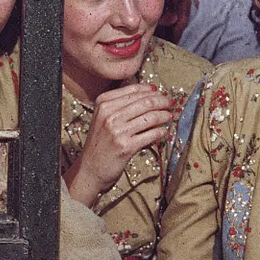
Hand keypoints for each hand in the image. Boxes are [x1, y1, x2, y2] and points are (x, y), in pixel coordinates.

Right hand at [68, 82, 178, 204]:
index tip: (159, 92)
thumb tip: (148, 93)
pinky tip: (164, 132)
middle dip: (161, 101)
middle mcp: (109, 114)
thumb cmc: (99, 143)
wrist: (89, 169)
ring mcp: (117, 131)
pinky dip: (161, 132)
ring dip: (164, 115)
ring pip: (150, 117)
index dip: (150, 90)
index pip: (132, 90)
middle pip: (144, 102)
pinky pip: (151, 134)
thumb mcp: (102, 118)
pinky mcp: (126, 146)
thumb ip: (119, 105)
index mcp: (103, 103)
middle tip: (170, 103)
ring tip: (170, 116)